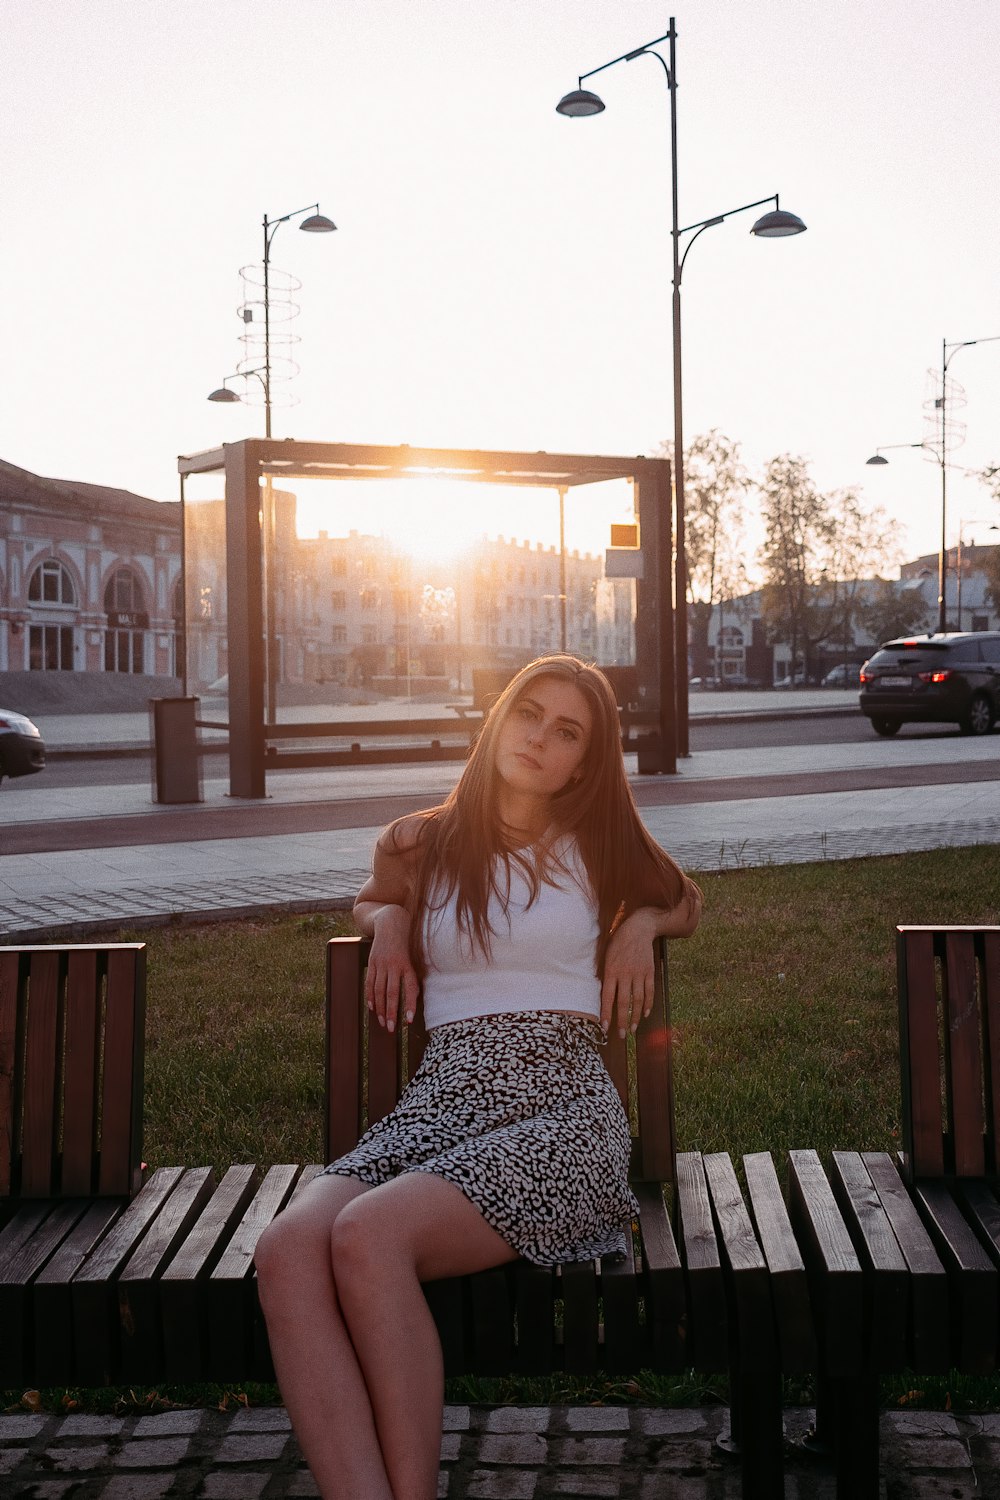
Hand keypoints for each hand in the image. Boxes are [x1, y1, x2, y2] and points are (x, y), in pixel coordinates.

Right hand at [365, 905, 418, 1034]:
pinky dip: (370, 997)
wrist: (391, 923)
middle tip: (392, 1029)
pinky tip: (372, 1008)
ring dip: (380, 1009)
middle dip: (391, 1013)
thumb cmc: (407, 943)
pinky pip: (370, 983)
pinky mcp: (372, 962)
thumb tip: (416, 997)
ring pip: (379, 991)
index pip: (410, 988)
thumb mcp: (414, 956)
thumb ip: (414, 975)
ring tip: (383, 1023)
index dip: (409, 1005)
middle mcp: (394, 965)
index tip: (409, 1021)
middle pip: (392, 993)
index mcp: (408, 964)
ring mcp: (381, 964)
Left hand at [601, 910, 656, 1038]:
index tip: (605, 1028)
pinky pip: (649, 991)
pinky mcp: (649, 972)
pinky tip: (645, 1013)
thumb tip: (599, 993)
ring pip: (637, 1000)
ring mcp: (639, 974)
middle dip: (622, 1021)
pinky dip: (648, 1004)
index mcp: (611, 971)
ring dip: (636, 1016)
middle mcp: (625, 974)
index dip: (606, 1014)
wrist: (638, 928)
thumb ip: (604, 974)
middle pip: (623, 1002)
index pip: (608, 997)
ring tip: (633, 1029)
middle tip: (622, 1035)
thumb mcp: (606, 955)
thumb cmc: (618, 942)